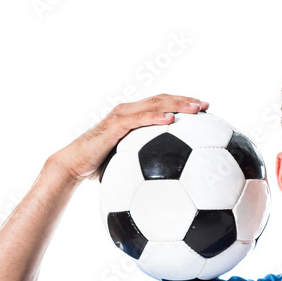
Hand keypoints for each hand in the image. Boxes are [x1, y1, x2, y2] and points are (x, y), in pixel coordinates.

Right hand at [51, 94, 208, 181]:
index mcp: (132, 117)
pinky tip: (171, 121)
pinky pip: (139, 120)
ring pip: (154, 105)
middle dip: (186, 100)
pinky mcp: (114, 126)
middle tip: (207, 106)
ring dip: (177, 105)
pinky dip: (155, 118)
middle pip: (162, 99)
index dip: (182, 104)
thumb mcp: (126, 164)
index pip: (161, 105)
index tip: (204, 110)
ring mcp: (121, 116)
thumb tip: (165, 181)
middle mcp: (128, 111)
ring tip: (196, 109)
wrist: (74, 166)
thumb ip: (143, 164)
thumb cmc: (98, 167)